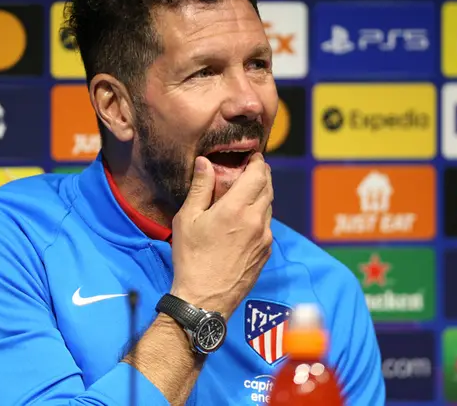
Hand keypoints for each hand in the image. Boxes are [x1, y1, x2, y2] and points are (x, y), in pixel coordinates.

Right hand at [169, 152, 273, 318]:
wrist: (205, 299)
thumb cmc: (191, 258)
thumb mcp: (187, 220)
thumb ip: (199, 188)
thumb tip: (204, 162)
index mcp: (237, 209)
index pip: (258, 175)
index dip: (257, 162)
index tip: (252, 156)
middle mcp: (256, 221)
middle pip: (268, 188)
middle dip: (262, 175)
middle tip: (252, 168)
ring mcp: (264, 238)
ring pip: (269, 207)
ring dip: (263, 194)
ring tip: (248, 191)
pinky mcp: (265, 253)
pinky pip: (267, 225)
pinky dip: (261, 213)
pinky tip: (247, 217)